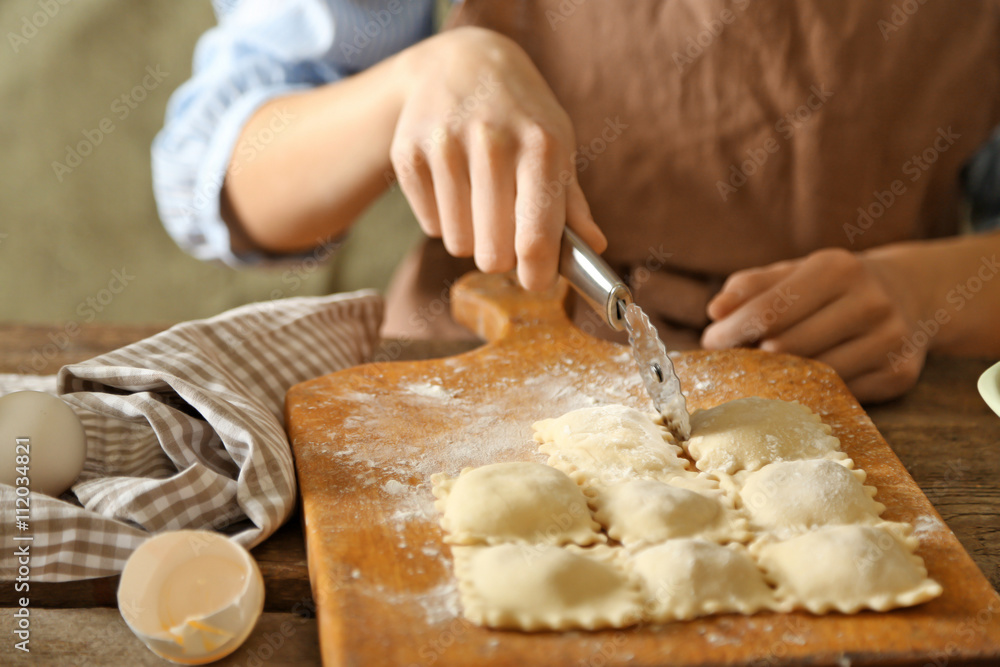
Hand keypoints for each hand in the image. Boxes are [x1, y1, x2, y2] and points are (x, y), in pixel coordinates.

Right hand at [391, 27, 605, 290]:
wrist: (461, 61)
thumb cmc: (520, 113)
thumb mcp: (556, 144)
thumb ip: (571, 202)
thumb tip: (594, 249)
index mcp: (541, 144)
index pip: (536, 237)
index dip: (537, 274)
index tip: (537, 281)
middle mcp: (491, 141)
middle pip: (492, 253)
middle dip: (503, 256)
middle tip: (507, 234)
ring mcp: (444, 145)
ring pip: (458, 243)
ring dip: (473, 238)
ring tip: (481, 204)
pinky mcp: (408, 153)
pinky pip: (430, 224)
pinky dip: (444, 218)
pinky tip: (454, 184)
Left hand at [701, 248, 923, 401]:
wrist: (910, 294)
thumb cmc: (834, 285)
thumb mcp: (795, 272)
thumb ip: (751, 287)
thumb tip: (715, 311)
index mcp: (837, 269)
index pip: (768, 310)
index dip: (731, 331)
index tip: (710, 342)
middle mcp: (869, 302)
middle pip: (786, 346)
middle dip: (751, 355)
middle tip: (735, 360)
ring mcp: (889, 340)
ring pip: (813, 374)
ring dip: (780, 377)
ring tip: (765, 371)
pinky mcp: (899, 373)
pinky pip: (840, 393)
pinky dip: (814, 390)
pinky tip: (802, 381)